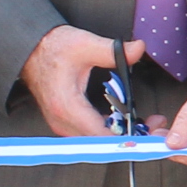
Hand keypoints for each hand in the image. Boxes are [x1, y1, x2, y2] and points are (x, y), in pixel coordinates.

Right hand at [24, 25, 138, 139]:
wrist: (31, 50)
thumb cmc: (53, 48)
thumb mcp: (85, 44)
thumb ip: (113, 50)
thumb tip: (138, 49)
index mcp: (67, 106)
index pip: (100, 135)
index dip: (126, 138)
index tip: (147, 134)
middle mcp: (63, 121)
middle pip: (101, 142)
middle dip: (131, 136)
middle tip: (155, 124)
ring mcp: (63, 124)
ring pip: (97, 141)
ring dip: (122, 134)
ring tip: (147, 122)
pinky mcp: (66, 123)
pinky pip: (91, 134)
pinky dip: (111, 130)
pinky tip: (126, 119)